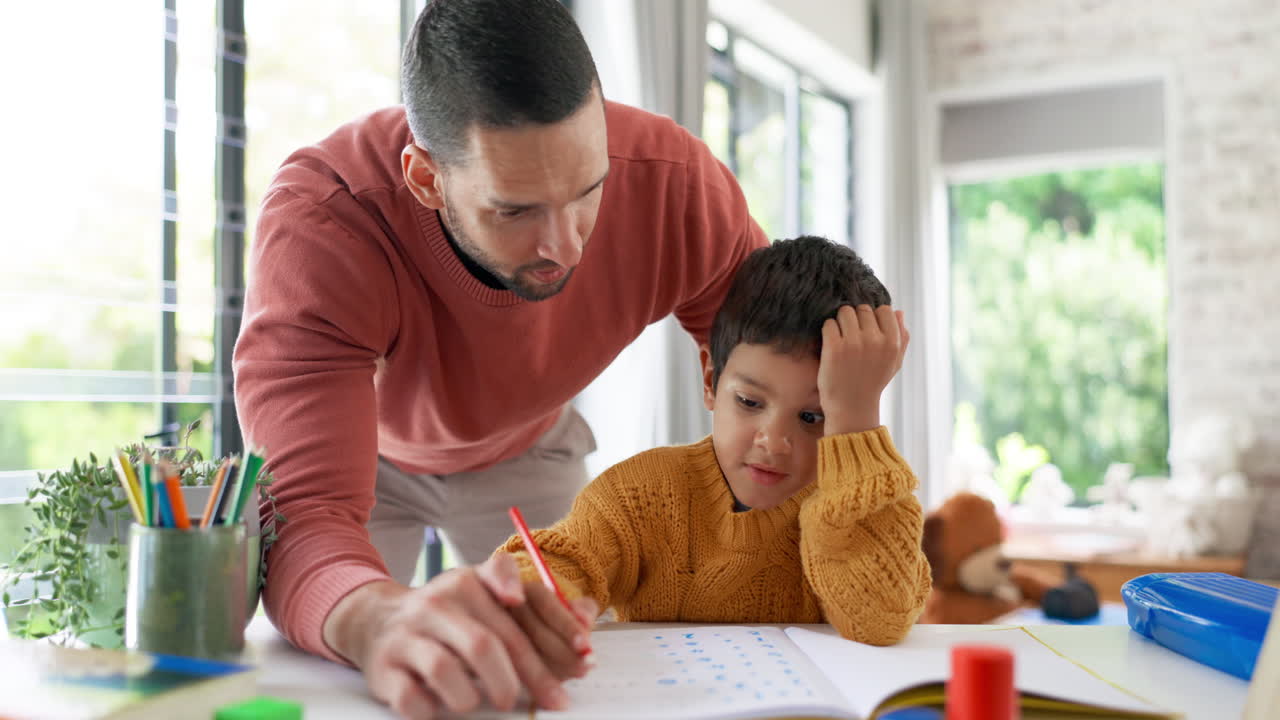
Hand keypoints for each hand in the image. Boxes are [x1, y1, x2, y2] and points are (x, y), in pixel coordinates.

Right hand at [323, 554, 595, 718]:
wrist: (377, 622)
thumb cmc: (452, 618)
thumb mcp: (492, 602)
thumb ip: (541, 609)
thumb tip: (590, 615)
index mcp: (472, 580)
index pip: (523, 598)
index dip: (559, 625)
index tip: (585, 652)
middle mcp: (439, 600)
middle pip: (488, 643)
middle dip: (526, 679)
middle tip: (548, 701)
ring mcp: (409, 632)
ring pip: (447, 669)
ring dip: (473, 696)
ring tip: (481, 700)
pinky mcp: (385, 665)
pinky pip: (413, 698)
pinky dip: (433, 711)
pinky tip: (441, 707)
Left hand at [817, 304, 908, 434]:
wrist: (851, 407)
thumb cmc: (872, 383)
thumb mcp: (894, 362)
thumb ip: (901, 337)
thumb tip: (899, 311)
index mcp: (892, 343)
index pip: (884, 309)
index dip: (874, 317)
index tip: (867, 330)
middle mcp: (875, 340)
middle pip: (862, 309)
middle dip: (856, 319)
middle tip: (851, 336)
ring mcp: (854, 343)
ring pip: (844, 312)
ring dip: (841, 322)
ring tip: (841, 338)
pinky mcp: (834, 348)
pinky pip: (829, 323)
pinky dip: (828, 331)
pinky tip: (831, 344)